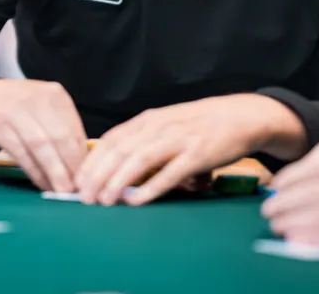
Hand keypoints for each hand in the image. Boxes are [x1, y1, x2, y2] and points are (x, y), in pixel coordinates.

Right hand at [0, 79, 87, 192]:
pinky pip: (21, 152)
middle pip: (60, 137)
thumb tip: (83, 165)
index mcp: (55, 95)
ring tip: (62, 191)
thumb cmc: (21, 108)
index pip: (74, 130)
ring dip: (54, 172)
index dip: (83, 158)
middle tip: (78, 190)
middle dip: (71, 167)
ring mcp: (16, 111)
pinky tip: (42, 183)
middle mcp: (37, 99)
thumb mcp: (44, 109)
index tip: (88, 179)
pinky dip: (34, 171)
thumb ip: (63, 130)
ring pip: (41, 146)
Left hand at [75, 93, 303, 206]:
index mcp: (149, 120)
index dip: (91, 161)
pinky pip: (170, 172)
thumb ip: (145, 142)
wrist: (242, 115)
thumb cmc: (201, 125)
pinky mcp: (198, 154)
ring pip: (139, 160)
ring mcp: (179, 139)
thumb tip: (116, 169)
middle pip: (120, 150)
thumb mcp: (168, 126)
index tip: (76, 182)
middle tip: (83, 198)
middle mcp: (160, 126)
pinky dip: (151, 187)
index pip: (111, 139)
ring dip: (118, 181)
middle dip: (98, 175)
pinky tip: (136, 201)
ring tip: (103, 201)